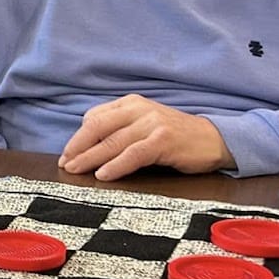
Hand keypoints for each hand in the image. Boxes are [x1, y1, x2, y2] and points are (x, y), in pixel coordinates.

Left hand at [58, 95, 233, 180]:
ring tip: (76, 170)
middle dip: (78, 147)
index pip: (94, 117)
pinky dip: (116, 165)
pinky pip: (133, 154)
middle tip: (65, 164)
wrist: (213, 139)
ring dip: (90, 158)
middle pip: (98, 127)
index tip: (67, 154)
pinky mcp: (163, 141)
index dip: (77, 137)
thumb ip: (119, 128)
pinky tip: (103, 175)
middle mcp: (138, 109)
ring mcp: (152, 124)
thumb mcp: (143, 124)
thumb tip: (86, 144)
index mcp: (130, 103)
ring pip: (112, 142)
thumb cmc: (173, 136)